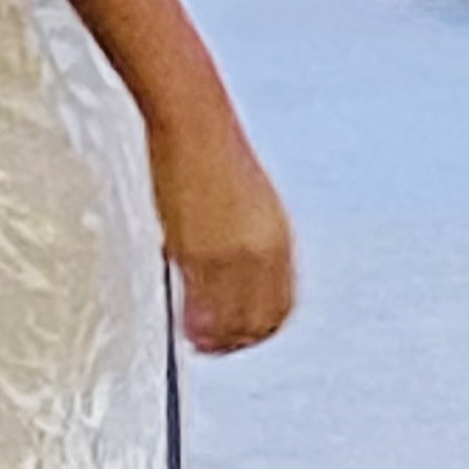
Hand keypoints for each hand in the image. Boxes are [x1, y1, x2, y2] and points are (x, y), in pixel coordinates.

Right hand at [148, 96, 295, 355]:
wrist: (195, 124)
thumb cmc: (213, 153)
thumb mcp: (245, 204)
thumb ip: (245, 243)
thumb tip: (228, 272)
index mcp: (281, 238)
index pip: (282, 303)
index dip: (261, 325)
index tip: (242, 332)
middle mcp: (265, 251)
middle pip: (261, 318)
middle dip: (239, 338)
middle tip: (217, 344)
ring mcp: (234, 255)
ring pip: (232, 319)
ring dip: (216, 337)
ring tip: (198, 340)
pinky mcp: (203, 253)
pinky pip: (203, 306)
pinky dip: (196, 323)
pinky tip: (186, 325)